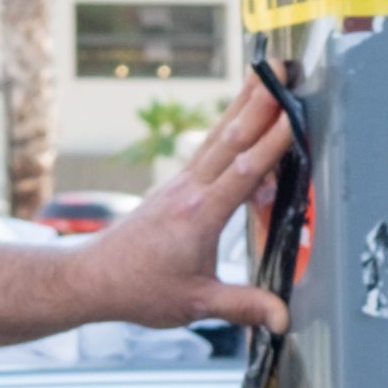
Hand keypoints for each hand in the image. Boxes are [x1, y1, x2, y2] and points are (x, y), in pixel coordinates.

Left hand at [82, 81, 289, 331]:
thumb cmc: (139, 289)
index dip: (272, 142)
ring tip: (264, 72)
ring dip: (243, 103)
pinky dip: (227, 125)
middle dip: (259, 101)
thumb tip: (284, 318)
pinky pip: (207, 148)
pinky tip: (238, 113)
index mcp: (199, 215)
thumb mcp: (195, 303)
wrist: (92, 279)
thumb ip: (243, 307)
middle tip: (281, 68)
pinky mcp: (176, 186)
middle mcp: (190, 190)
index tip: (295, 113)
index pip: (243, 171)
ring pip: (217, 135)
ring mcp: (180, 184)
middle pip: (230, 137)